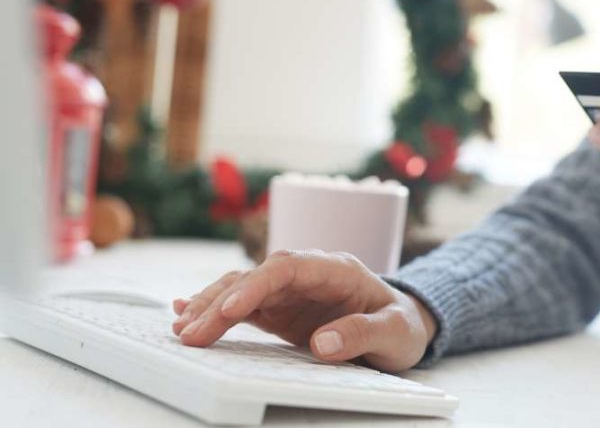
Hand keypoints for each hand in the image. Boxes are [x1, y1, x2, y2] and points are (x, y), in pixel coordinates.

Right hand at [171, 249, 437, 371]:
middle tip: (192, 333)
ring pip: (242, 288)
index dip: (256, 285)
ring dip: (210, 306)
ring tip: (182, 330)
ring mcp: (292, 292)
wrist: (406, 325)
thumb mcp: (396, 333)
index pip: (288, 267)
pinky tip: (184, 313)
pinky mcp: (282, 310)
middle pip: (257, 278)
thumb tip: (322, 342)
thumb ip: (362, 334)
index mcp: (337, 269)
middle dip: (221, 302)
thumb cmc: (403, 325)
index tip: (230, 308)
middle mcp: (308, 275)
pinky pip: (243, 305)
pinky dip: (214, 309)